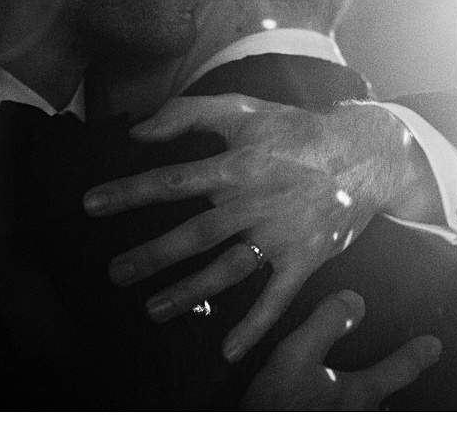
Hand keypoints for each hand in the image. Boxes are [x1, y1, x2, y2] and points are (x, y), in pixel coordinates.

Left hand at [83, 93, 440, 361]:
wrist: (365, 152)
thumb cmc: (296, 130)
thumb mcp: (244, 109)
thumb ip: (188, 112)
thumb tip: (138, 130)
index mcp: (237, 164)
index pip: (173, 181)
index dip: (130, 192)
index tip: (91, 205)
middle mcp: (255, 201)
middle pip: (195, 233)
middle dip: (151, 256)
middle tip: (115, 273)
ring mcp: (281, 233)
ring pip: (228, 268)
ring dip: (190, 292)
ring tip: (152, 309)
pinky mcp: (305, 257)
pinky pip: (277, 297)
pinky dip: (255, 324)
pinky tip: (229, 348)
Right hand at [240, 290, 440, 409]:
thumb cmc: (274, 407)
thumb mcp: (294, 356)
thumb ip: (326, 324)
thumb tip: (356, 302)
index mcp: (358, 395)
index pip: (399, 370)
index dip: (417, 355)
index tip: (434, 346)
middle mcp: (360, 416)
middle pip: (385, 405)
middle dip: (389, 394)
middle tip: (398, 375)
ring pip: (368, 413)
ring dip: (368, 405)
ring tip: (358, 397)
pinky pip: (350, 416)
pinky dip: (350, 408)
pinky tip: (332, 404)